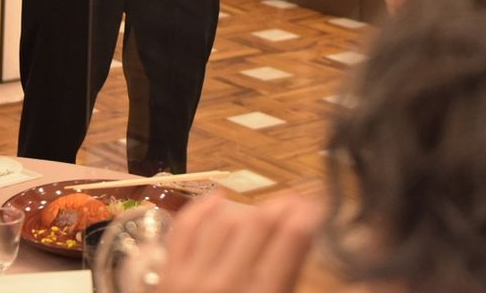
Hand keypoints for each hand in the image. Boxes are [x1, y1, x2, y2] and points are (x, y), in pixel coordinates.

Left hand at [159, 190, 319, 292]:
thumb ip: (287, 287)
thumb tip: (302, 259)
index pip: (291, 239)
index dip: (309, 216)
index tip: (319, 209)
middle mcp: (226, 286)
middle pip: (259, 223)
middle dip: (283, 206)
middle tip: (298, 203)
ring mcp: (191, 280)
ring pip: (224, 219)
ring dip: (248, 210)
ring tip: (265, 212)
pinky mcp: (165, 280)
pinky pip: (185, 229)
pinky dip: (203, 210)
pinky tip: (219, 200)